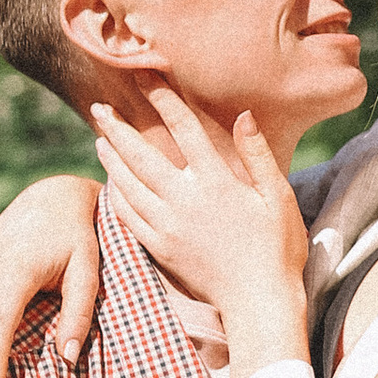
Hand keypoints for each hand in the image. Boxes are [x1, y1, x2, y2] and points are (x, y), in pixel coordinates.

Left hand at [92, 90, 310, 375]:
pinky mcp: (160, 248)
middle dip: (117, 128)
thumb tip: (243, 116)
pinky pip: (128, 217)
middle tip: (98, 107)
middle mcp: (186, 200)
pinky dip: (115, 196)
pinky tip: (111, 184)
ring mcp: (168, 225)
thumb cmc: (278, 248)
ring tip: (99, 139)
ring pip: (128, 185)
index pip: (183, 128)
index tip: (145, 77)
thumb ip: (257, 155)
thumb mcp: (279, 197)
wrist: (259, 300)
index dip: (162, 99)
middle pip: (141, 155)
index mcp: (217, 181)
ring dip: (111, 159)